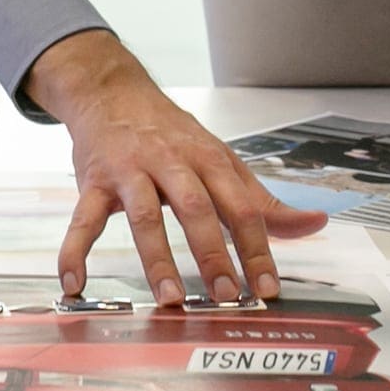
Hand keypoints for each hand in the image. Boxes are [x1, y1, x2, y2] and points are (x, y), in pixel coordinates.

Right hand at [29, 31, 325, 304]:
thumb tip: (315, 224)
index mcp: (210, 159)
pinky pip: (82, 218)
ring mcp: (130, 170)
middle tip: (227, 296)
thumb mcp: (222, 160)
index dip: (257, 248)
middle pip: (196, 208)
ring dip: (157, 259)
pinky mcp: (93, 179)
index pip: (241, 206)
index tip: (269, 287)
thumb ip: (264, 200)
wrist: (113, 92)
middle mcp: (171, 162)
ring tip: (170, 299)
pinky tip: (74, 285)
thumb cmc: (172, 134)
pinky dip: (74, 251)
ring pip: (144, 216)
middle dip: (213, 254)